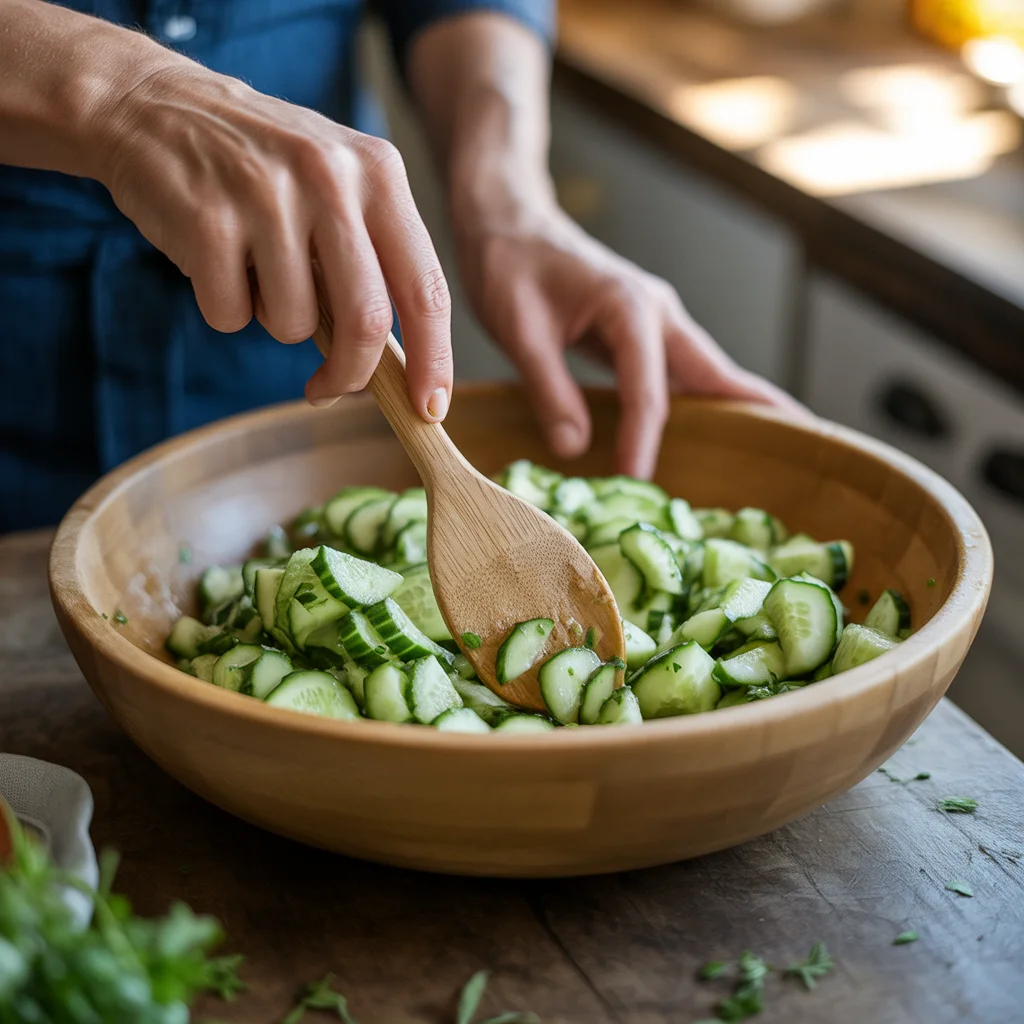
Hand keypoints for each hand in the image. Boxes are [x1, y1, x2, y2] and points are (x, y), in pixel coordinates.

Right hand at [94, 61, 452, 419]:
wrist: (152, 105)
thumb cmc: (260, 167)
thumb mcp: (337, 187)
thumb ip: (375, 261)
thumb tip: (401, 367)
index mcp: (379, 173)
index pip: (425, 288)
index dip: (433, 359)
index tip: (430, 408)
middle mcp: (331, 177)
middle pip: (365, 321)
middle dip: (350, 374)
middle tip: (329, 388)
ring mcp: (267, 195)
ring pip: (293, 324)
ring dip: (274, 321)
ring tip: (255, 270)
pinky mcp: (208, 220)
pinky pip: (232, 316)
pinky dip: (225, 308)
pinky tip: (215, 259)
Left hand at [455, 202, 805, 477]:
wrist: (509, 223)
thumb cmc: (509, 267)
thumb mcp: (519, 330)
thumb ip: (549, 389)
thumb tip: (575, 450)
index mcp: (629, 307)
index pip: (648, 388)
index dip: (645, 437)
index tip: (638, 480)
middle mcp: (657, 312)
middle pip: (715, 370)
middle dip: (757, 408)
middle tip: (803, 443)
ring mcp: (657, 320)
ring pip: (708, 370)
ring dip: (741, 405)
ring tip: (782, 444)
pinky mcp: (645, 332)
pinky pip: (686, 372)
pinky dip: (709, 399)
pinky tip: (720, 427)